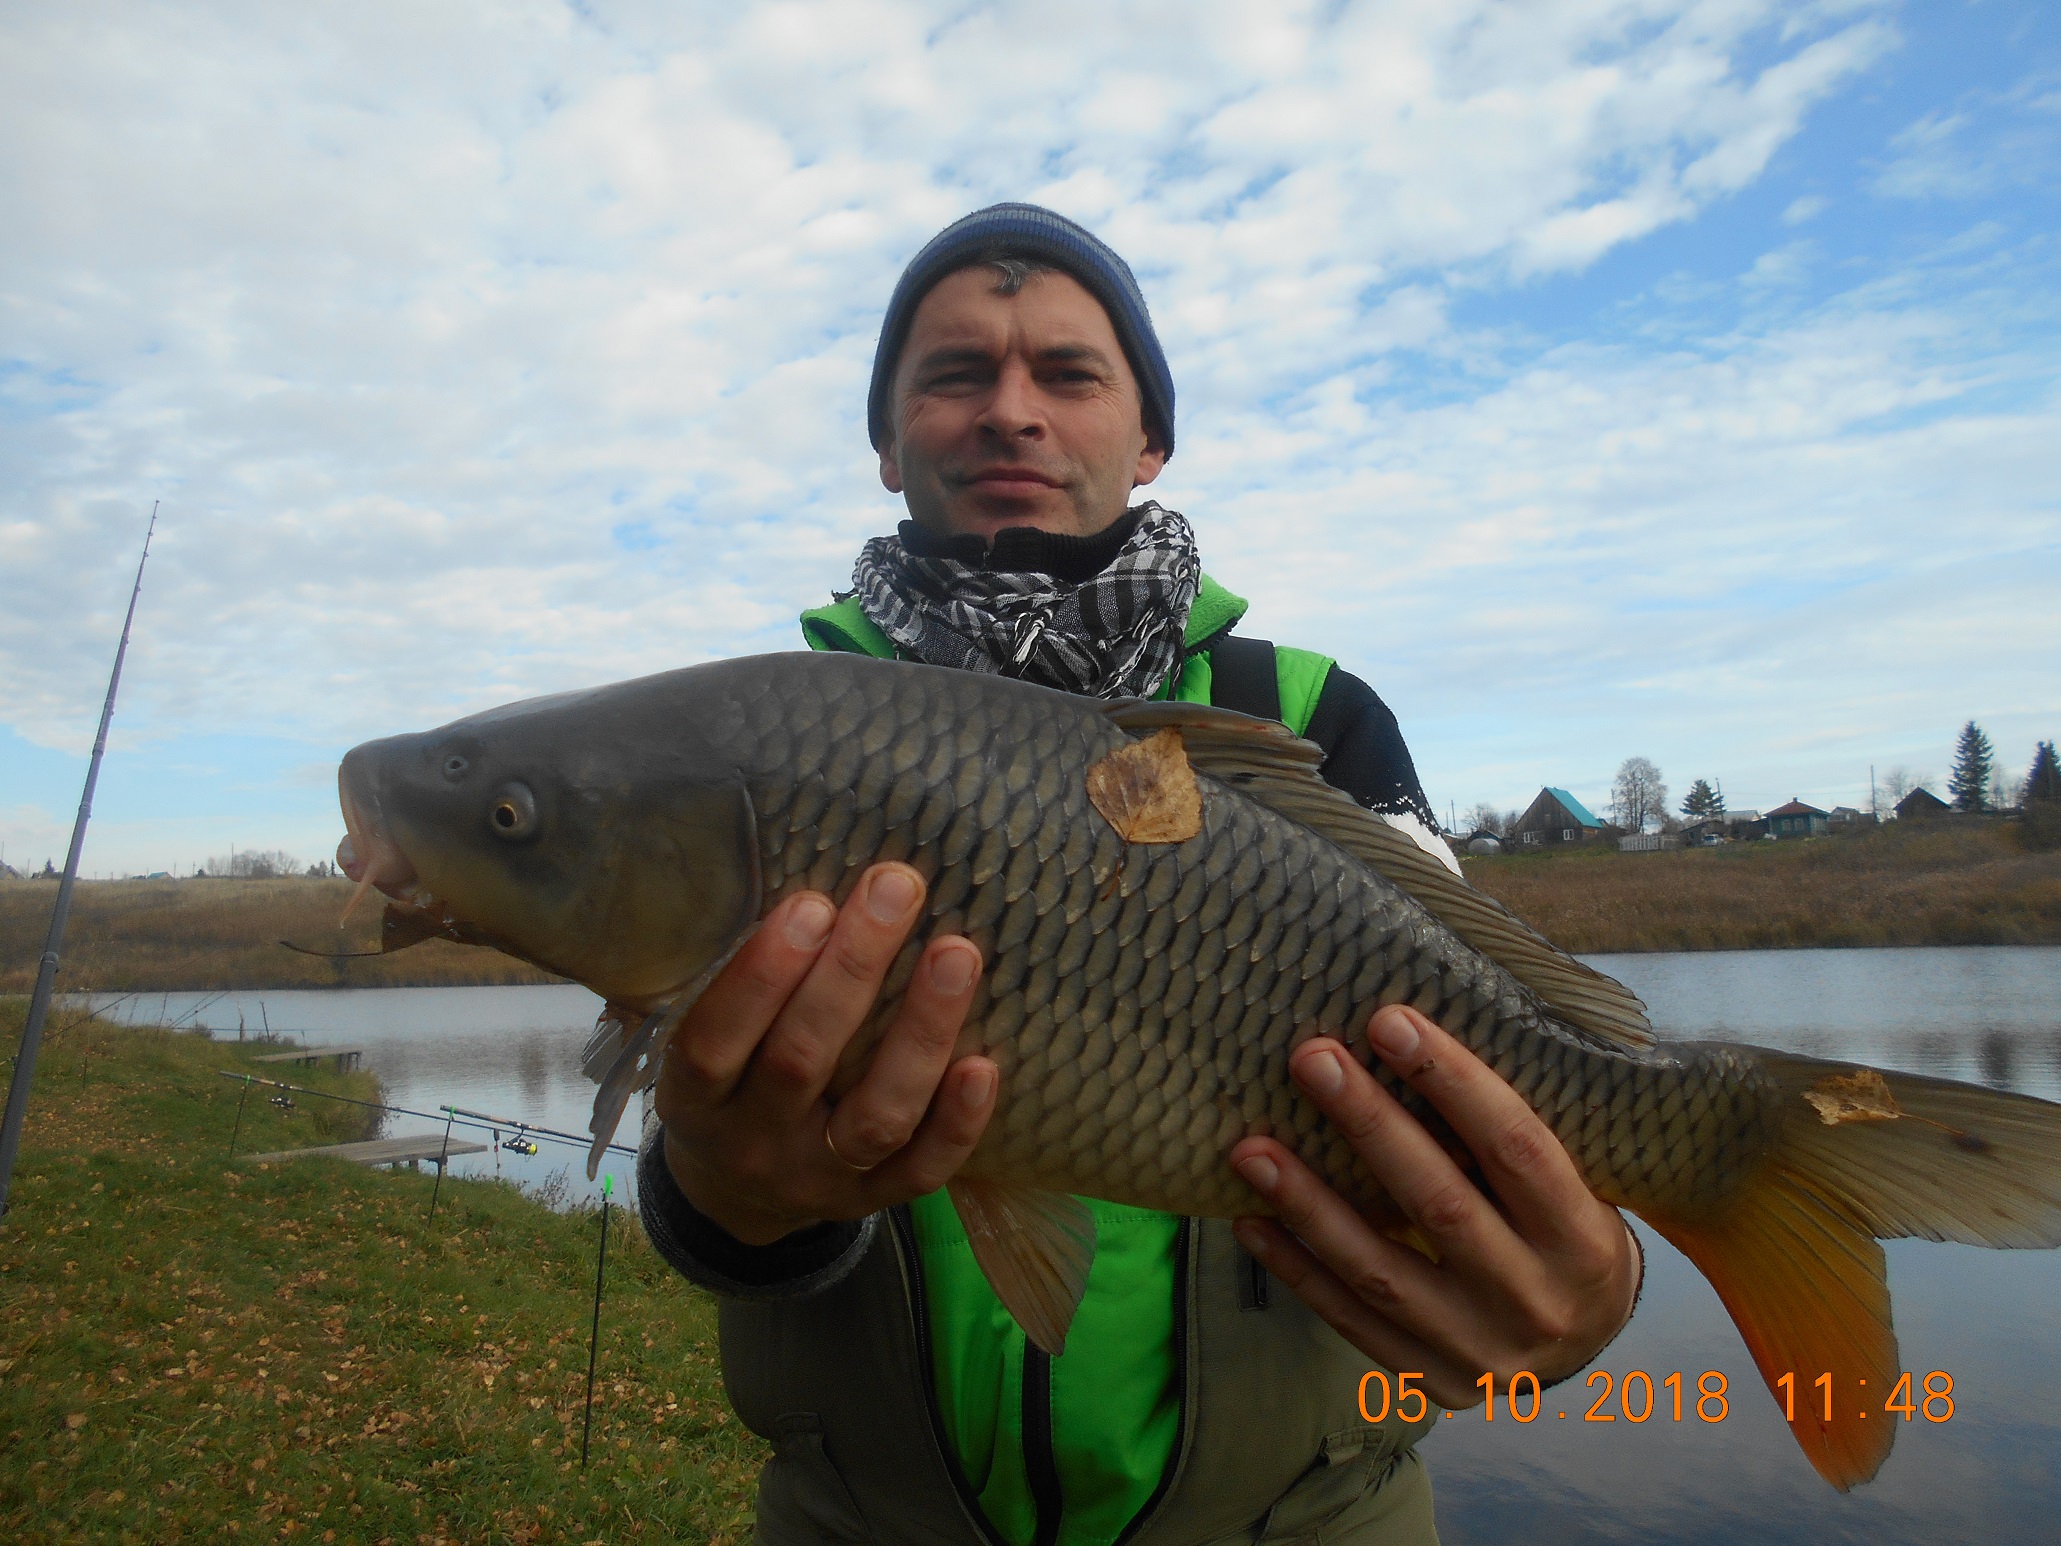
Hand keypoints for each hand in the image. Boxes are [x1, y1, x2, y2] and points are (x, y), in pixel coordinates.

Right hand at [654, 862, 996, 1245]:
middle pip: (802, 1062)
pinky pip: (920, 1172)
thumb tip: (808, 869)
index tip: (812, 903)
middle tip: (896, 887)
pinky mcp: (871, 1202)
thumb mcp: (702, 1040)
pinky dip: (956, 1123)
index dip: (761, 975)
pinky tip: (985, 1064)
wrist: (735, 1194)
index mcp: (695, 1100)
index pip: (716, 1042)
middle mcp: (752, 1143)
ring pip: (875, 1117)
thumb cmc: (727, 1079)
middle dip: (853, 970)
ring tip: (956, 952)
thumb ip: (734, 979)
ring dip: (920, 1033)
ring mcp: (817, 1179)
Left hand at [1228, 1005, 1640, 1407]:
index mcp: (1584, 1238)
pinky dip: (1297, 1269)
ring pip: (1380, 1272)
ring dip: (1309, 1204)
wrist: (1584, 1349)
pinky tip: (1251, 1221)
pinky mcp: (1433, 1382)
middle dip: (1369, 1125)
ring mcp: (1482, 1351)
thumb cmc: (1563, 1234)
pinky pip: (1351, 1320)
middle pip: (1440, 1204)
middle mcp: (1537, 1299)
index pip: (1516, 1147)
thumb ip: (1511, 1131)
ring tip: (1251, 1148)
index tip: (1390, 1022)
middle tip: (1311, 1058)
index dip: (1453, 1082)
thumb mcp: (1574, 1185)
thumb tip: (1413, 1031)